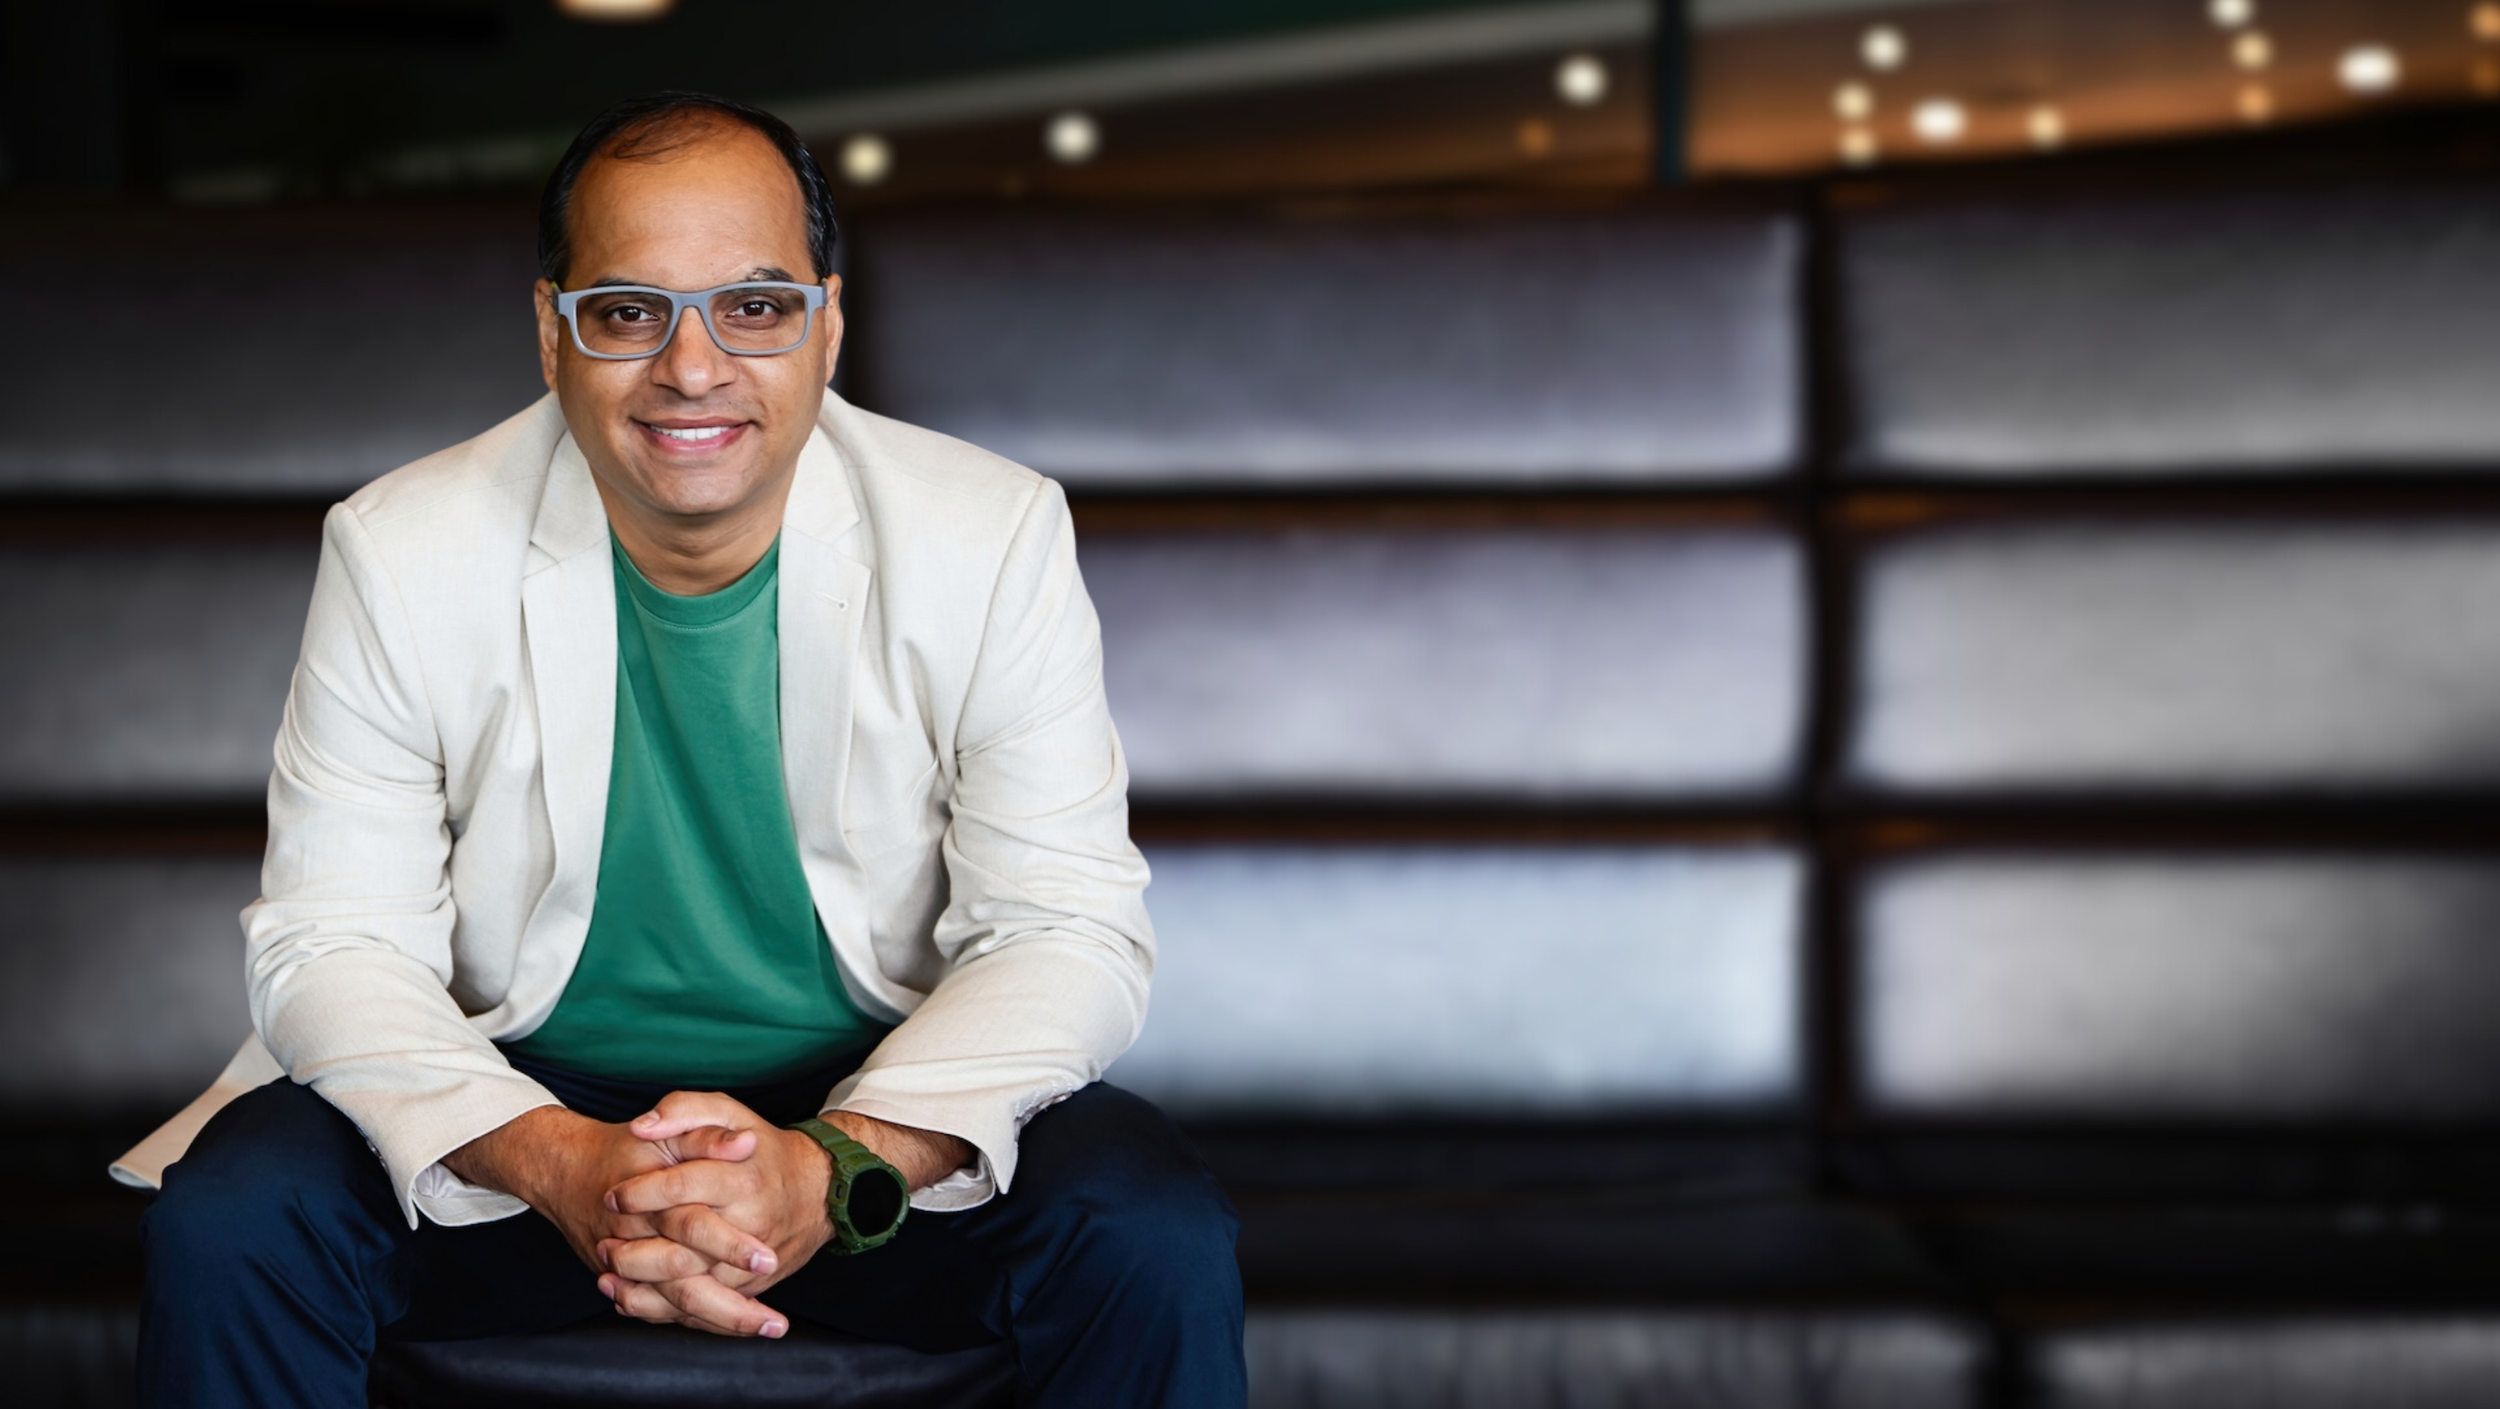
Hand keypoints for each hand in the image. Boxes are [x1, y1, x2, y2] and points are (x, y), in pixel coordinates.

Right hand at [443, 1105, 785, 1334]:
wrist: (565, 1170)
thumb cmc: (627, 1148)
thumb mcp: (669, 1131)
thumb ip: (707, 1135)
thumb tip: (747, 1142)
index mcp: (653, 1200)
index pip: (694, 1226)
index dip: (731, 1245)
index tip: (769, 1261)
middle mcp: (637, 1237)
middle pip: (684, 1280)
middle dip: (731, 1305)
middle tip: (775, 1320)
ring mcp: (624, 1263)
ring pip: (672, 1303)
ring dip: (721, 1319)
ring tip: (767, 1327)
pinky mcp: (619, 1280)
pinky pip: (657, 1309)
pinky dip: (693, 1318)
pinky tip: (731, 1326)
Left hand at [597, 1093, 974, 1336]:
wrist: (817, 1192)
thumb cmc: (764, 1150)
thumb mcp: (729, 1112)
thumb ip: (683, 1109)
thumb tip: (642, 1126)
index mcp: (743, 1178)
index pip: (682, 1187)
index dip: (640, 1193)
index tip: (613, 1195)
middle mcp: (750, 1223)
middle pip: (682, 1246)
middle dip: (635, 1250)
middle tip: (604, 1241)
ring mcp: (751, 1262)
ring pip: (689, 1286)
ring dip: (641, 1284)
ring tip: (608, 1270)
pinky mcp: (750, 1287)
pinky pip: (702, 1308)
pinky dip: (661, 1307)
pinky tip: (628, 1297)